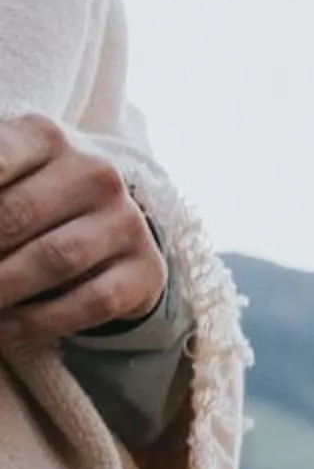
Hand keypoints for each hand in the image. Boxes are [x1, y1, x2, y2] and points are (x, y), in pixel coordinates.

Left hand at [0, 114, 165, 340]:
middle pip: (15, 216)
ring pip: (54, 260)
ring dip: (1, 290)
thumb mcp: (2, 172)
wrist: (109, 224)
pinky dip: (38, 323)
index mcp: (45, 135)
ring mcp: (125, 221)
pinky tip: (4, 333)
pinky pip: (89, 302)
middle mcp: (94, 172)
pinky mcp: (145, 270)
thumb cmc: (31, 193)